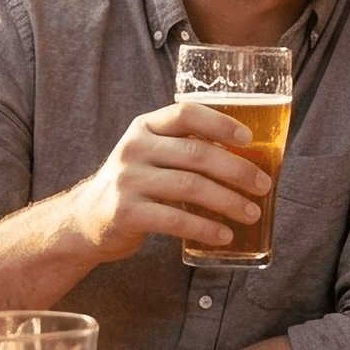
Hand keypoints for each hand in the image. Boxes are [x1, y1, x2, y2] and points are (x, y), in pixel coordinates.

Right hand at [72, 102, 271, 263]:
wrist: (86, 219)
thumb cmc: (135, 185)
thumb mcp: (151, 155)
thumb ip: (184, 149)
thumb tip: (246, 158)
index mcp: (145, 127)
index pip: (186, 113)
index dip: (220, 123)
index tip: (248, 138)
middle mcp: (134, 148)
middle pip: (196, 153)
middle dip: (237, 169)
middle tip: (263, 185)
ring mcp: (128, 180)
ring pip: (190, 186)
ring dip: (228, 201)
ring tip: (251, 213)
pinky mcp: (126, 212)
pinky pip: (175, 219)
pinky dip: (205, 227)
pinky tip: (224, 235)